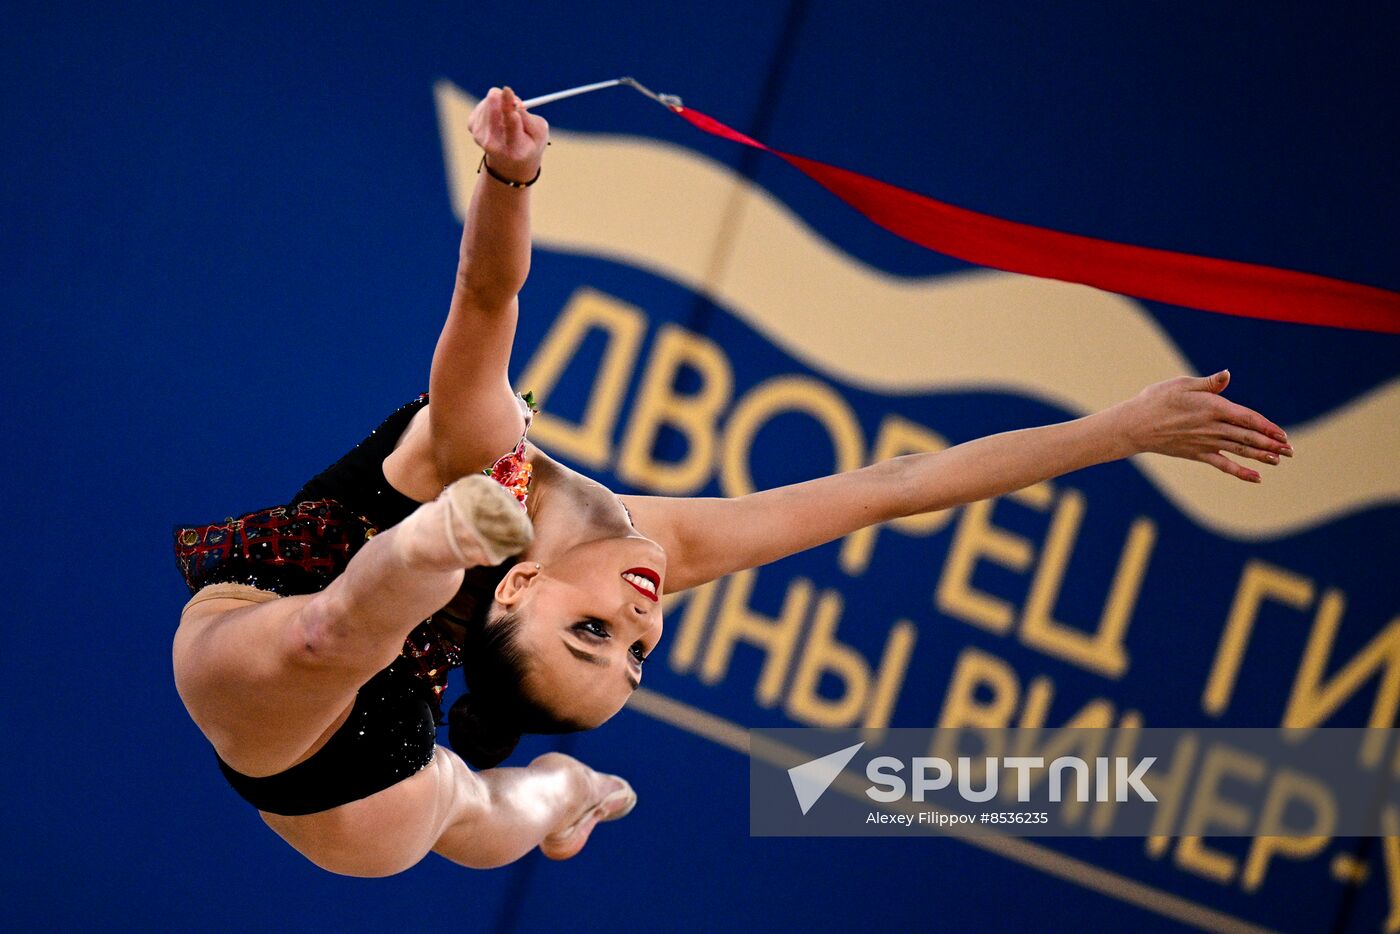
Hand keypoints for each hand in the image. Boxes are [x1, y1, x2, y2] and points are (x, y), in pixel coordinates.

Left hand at [469, 86, 548, 181]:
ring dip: (502, 103)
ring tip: (509, 117)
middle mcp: (493, 145)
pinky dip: (494, 105)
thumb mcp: (539, 133)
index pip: (511, 125)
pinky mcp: (472, 126)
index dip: (508, 107)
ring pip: (490, 101)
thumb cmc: (528, 143)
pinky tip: (499, 118)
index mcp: (516, 149)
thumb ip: (529, 119)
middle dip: (507, 99)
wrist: (508, 161)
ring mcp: (479, 136)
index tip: (507, 90)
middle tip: (518, 105)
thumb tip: (513, 102)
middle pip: (494, 110)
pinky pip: (485, 102)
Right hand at [1117, 370, 1292, 481]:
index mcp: (1213, 407)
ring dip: (1262, 455)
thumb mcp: (1182, 385)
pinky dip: (1241, 471)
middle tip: (1291, 450)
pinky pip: (1223, 464)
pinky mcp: (1197, 454)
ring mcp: (1206, 443)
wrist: (1134, 425)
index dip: (1267, 426)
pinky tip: (1257, 477)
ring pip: (1240, 450)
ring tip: (1280, 460)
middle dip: (1271, 443)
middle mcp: (1213, 427)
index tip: (1283, 434)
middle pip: (1248, 436)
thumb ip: (1209, 383)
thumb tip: (1227, 374)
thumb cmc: (1156, 400)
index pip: (1248, 418)